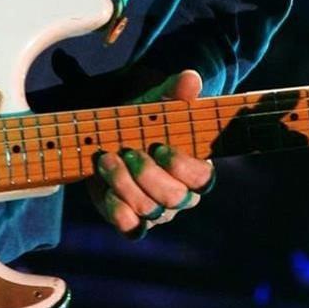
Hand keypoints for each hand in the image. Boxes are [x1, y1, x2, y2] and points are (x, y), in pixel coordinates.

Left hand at [86, 70, 215, 237]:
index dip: (181, 166)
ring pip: (149, 210)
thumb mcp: (157, 103)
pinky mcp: (133, 221)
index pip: (202, 178)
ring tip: (106, 160)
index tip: (159, 147)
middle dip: (147, 174)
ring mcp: (158, 212)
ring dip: (124, 184)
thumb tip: (191, 78)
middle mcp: (181, 196)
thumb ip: (176, 91)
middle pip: (174, 198)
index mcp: (196, 169)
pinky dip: (118, 211)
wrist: (112, 137)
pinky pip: (131, 229)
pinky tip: (106, 190)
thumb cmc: (144, 121)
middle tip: (127, 151)